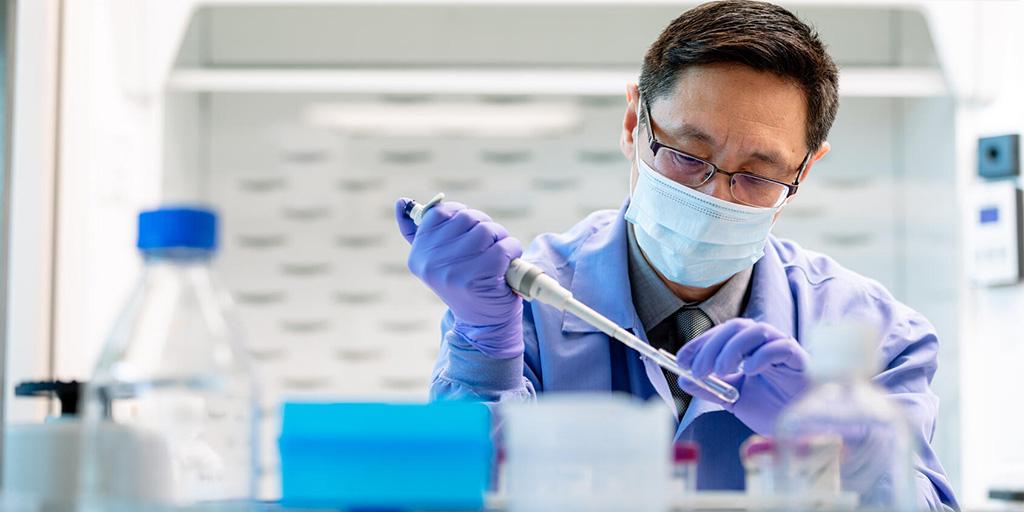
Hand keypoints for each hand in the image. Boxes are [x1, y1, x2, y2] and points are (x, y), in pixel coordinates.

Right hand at [395, 198, 523, 357]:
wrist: (482, 323)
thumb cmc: (464, 283)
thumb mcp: (438, 259)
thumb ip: (419, 232)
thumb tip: (401, 201)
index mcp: (418, 253)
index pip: (441, 212)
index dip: (463, 218)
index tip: (469, 237)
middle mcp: (430, 261)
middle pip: (468, 217)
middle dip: (485, 228)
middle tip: (487, 249)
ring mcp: (452, 270)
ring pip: (487, 230)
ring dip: (501, 239)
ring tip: (498, 258)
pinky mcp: (476, 277)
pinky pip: (503, 246)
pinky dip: (512, 252)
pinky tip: (505, 266)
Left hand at [675, 318, 809, 434]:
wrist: (804, 430)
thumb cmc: (773, 409)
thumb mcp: (734, 400)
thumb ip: (711, 388)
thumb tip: (683, 380)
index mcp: (750, 349)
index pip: (722, 334)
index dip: (699, 344)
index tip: (680, 360)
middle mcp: (766, 343)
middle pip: (737, 328)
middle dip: (712, 345)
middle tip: (697, 369)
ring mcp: (784, 349)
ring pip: (757, 330)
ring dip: (733, 348)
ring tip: (720, 370)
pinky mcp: (800, 360)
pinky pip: (782, 347)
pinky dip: (762, 355)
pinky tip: (749, 371)